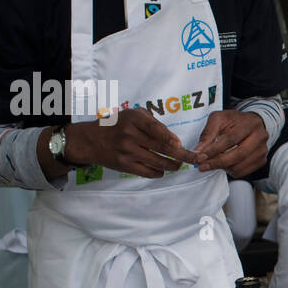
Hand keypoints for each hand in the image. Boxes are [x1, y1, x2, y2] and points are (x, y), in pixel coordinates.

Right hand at [63, 109, 198, 177]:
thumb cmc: (118, 125)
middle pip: (161, 147)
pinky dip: (159, 172)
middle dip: (182, 155)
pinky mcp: (125, 165)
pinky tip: (163, 170)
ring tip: (179, 165)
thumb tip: (174, 138)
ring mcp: (127, 152)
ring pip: (158, 162)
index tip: (180, 144)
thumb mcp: (132, 114)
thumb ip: (153, 122)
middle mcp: (130, 135)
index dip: (170, 138)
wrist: (92, 140)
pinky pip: (148, 172)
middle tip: (195, 159)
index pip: (155, 128)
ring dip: (173, 165)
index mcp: (133, 119)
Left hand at [194, 110, 268, 176]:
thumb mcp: (219, 119)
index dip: (215, 149)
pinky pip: (244, 171)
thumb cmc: (234, 121)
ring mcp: (263, 150)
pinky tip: (224, 164)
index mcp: (251, 123)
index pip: (232, 139)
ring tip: (212, 163)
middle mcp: (260, 137)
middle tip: (203, 166)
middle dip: (218, 162)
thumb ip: (208, 133)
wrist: (252, 124)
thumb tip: (199, 151)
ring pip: (241, 165)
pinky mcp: (261, 160)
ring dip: (223, 168)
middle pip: (239, 154)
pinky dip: (231, 170)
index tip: (200, 156)